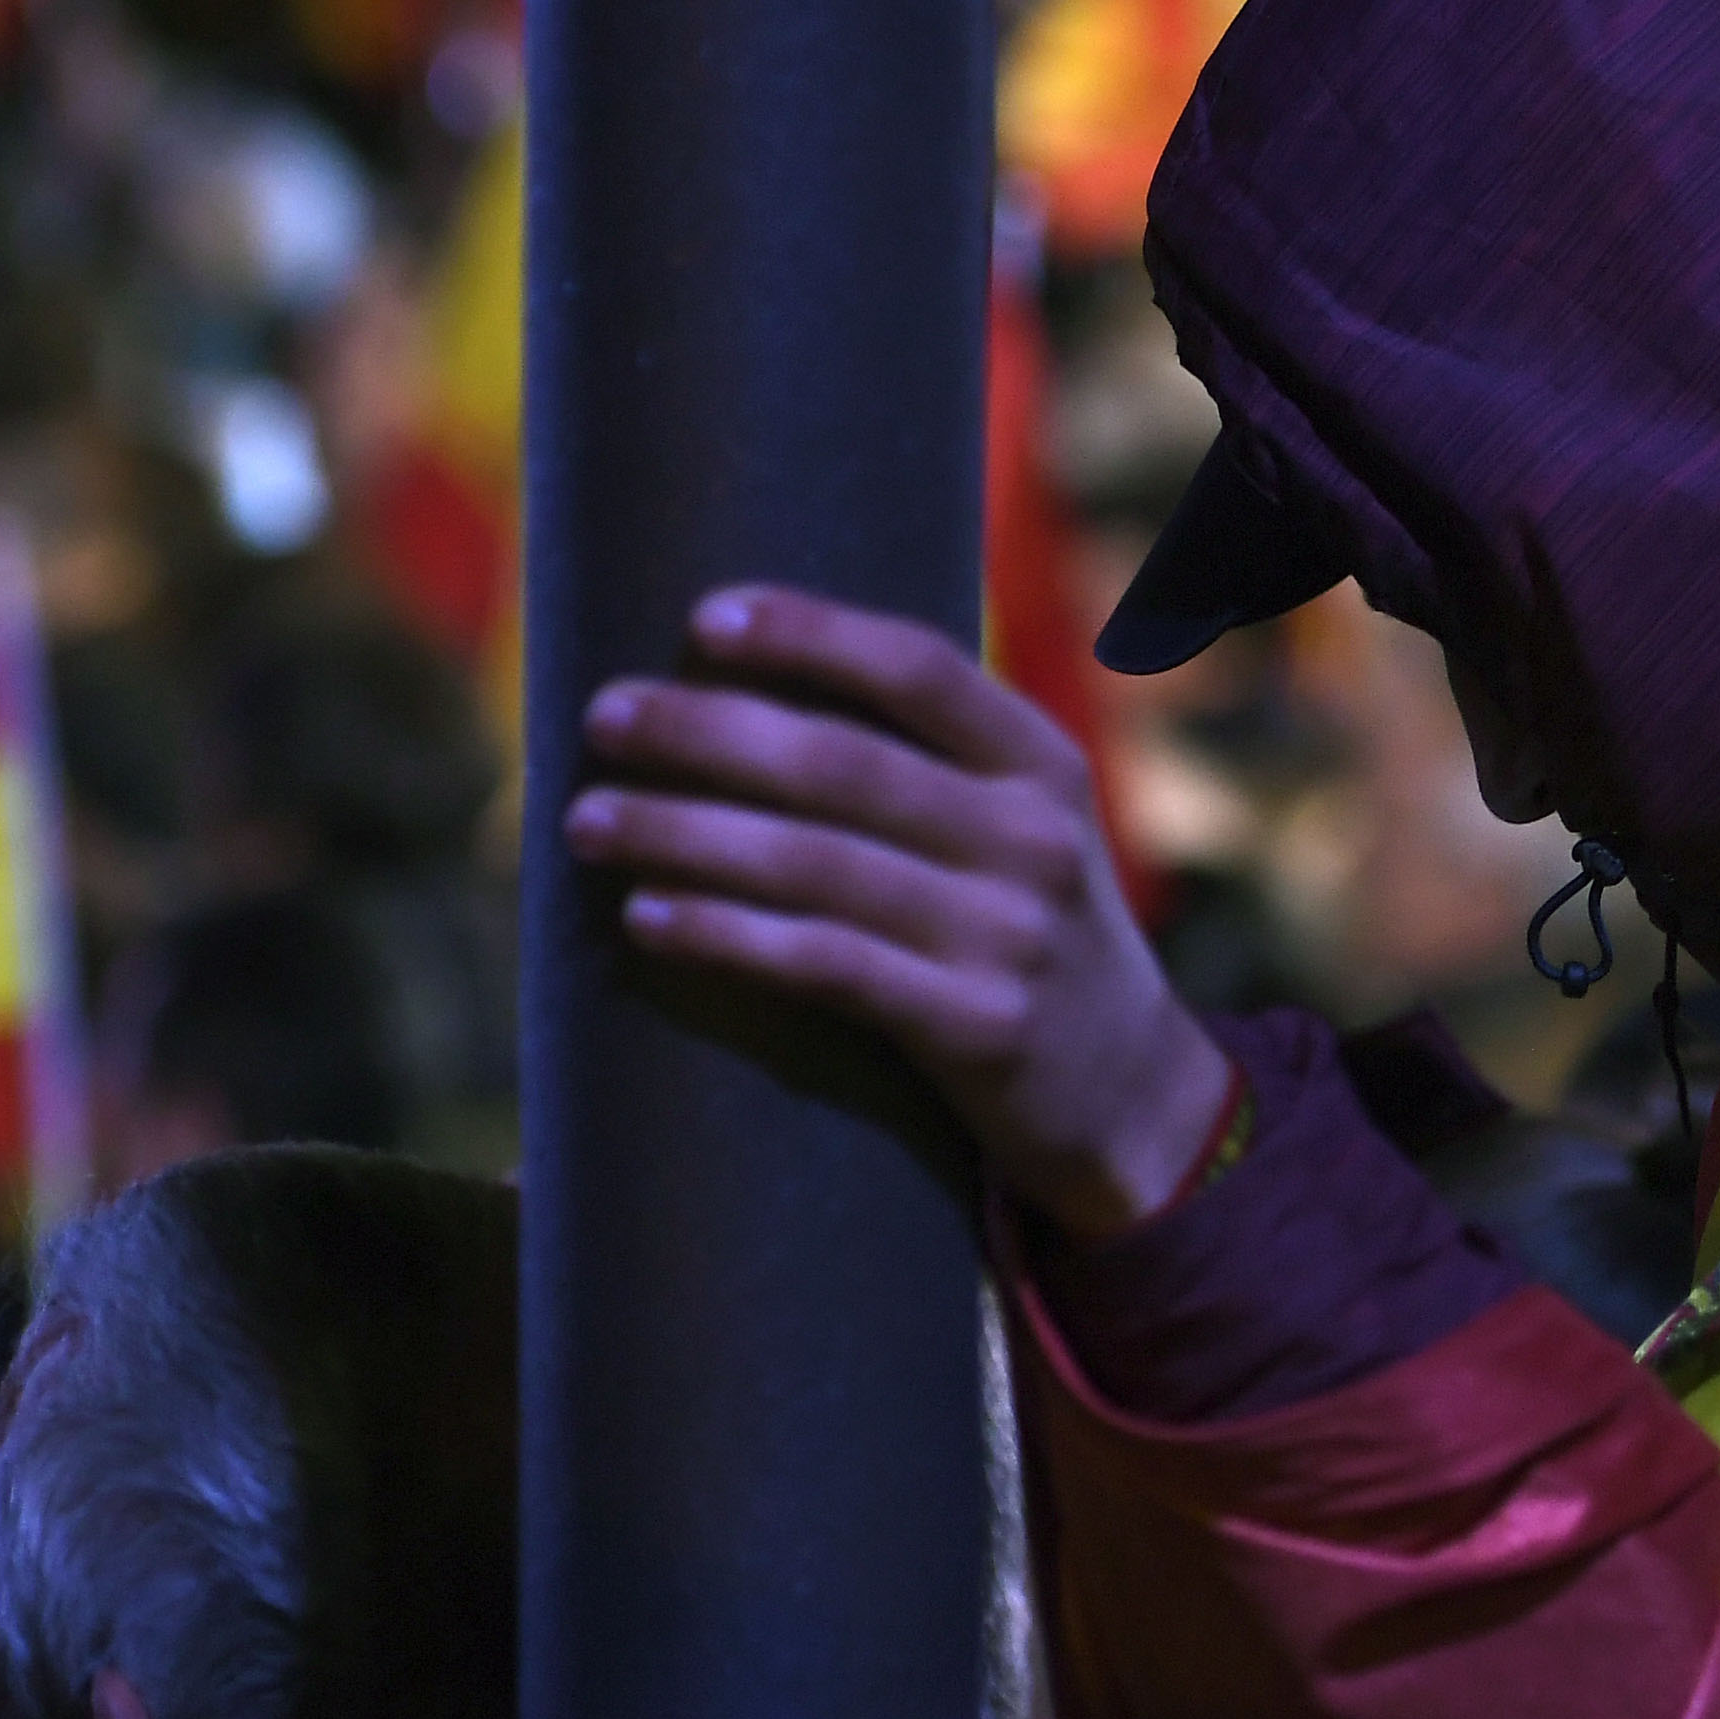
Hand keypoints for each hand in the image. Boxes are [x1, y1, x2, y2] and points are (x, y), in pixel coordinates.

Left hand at [564, 587, 1228, 1242]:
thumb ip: (930, 769)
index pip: (919, 668)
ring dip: (684, 833)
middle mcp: (1031, 838)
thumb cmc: (1033, 940)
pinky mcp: (976, 1028)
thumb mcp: (1024, 833)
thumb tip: (743, 698)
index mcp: (1041, 764)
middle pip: (842, 763)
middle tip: (604, 717)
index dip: (810, 633)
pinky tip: (648, 918)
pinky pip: (825, 966)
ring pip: (815, 864)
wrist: (1134, 1100)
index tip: (705, 617)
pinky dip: (725, 935)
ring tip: (585, 819)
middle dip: (706, 731)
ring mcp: (1006, 936)